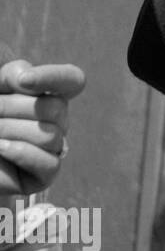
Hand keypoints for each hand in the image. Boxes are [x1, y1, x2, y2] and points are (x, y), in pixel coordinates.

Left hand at [0, 45, 84, 197]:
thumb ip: (10, 75)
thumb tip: (26, 79)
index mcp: (46, 96)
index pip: (72, 81)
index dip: (54, 77)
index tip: (22, 80)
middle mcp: (56, 122)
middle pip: (57, 108)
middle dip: (13, 108)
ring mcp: (52, 149)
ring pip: (50, 135)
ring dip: (11, 131)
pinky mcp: (46, 175)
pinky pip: (49, 162)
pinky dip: (20, 152)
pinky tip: (0, 150)